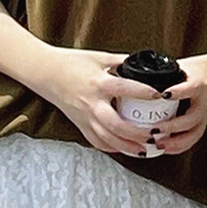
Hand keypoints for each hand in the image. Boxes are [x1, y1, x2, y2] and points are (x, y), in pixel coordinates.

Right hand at [35, 47, 150, 154]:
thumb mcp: (100, 57)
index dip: (144, 92)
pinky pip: (97, 141)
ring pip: (107, 138)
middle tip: (156, 135)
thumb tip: (144, 64)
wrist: (45, 72)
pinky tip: (125, 150)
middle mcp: (92, 103)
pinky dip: (112, 148)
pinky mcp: (80, 124)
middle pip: (116, 124)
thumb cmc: (72, 62)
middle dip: (137, 133)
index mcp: (99, 83)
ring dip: (128, 146)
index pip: (125, 88)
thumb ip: (122, 61)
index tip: (160, 95)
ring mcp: (85, 117)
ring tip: (146, 150)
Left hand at [148, 51, 206, 154]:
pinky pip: (193, 138)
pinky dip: (180, 146)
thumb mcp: (183, 66)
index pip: (190, 89)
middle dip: (172, 127)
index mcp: (199, 84)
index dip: (177, 92)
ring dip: (175, 142)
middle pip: (191, 119)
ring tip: (158, 144)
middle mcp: (204, 102)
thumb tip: (137, 77)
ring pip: (193, 134)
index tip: (163, 95)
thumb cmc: (200, 69)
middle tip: (154, 130)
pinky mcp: (203, 123)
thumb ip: (164, 74)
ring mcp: (205, 115)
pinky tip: (165, 148)